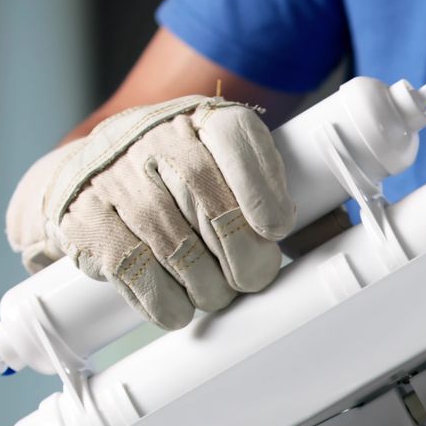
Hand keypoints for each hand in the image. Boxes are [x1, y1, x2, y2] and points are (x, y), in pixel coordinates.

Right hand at [5, 96, 294, 328]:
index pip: (237, 140)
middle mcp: (155, 139)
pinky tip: (177, 306)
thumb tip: (341, 231)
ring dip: (206, 288)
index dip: (262, 191)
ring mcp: (114, 178)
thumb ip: (288, 203)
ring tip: (213, 293)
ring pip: (175, 248)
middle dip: (244, 260)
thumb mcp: (233, 173)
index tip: (276, 229)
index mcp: (203, 120)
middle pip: (213, 207)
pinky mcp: (84, 220)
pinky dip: (165, 303)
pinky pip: (134, 272)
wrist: (88, 174)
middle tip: (250, 279)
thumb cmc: (182, 182)